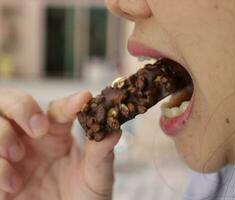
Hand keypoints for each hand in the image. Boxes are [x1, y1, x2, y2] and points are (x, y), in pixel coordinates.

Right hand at [0, 88, 120, 199]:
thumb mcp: (96, 180)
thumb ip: (101, 155)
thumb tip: (115, 130)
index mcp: (56, 135)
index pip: (58, 109)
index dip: (69, 103)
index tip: (84, 99)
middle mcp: (30, 139)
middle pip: (12, 102)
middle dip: (21, 106)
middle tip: (38, 129)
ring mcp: (10, 155)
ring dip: (3, 134)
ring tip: (18, 155)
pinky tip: (12, 185)